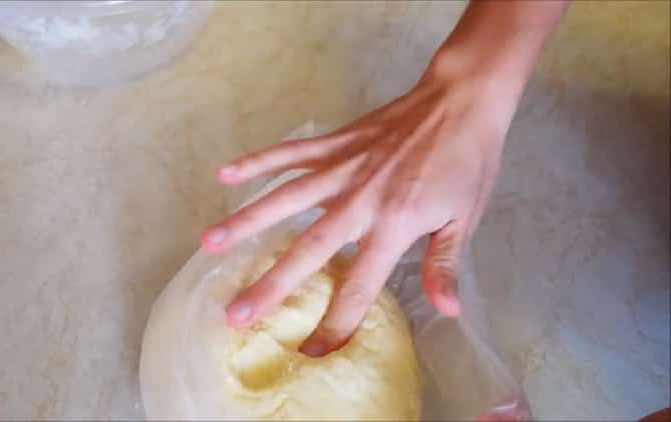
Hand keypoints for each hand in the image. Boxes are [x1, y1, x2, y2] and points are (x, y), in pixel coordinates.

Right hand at [202, 65, 519, 356]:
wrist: (462, 99)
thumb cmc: (467, 162)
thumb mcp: (464, 218)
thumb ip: (444, 264)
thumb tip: (446, 312)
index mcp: (394, 224)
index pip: (358, 286)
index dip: (336, 324)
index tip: (312, 353)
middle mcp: (359, 199)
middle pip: (308, 250)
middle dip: (271, 286)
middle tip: (234, 315)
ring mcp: (342, 168)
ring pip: (285, 198)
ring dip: (246, 221)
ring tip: (209, 243)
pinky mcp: (335, 143)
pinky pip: (290, 153)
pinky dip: (257, 161)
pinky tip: (225, 174)